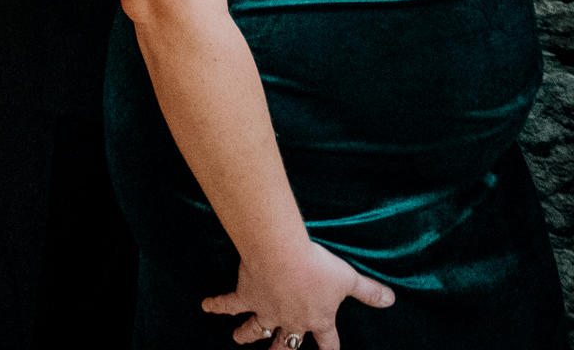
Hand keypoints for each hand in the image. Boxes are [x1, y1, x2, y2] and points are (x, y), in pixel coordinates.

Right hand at [205, 241, 393, 348]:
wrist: (283, 257)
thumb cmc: (317, 267)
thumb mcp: (348, 279)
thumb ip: (368, 291)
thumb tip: (391, 299)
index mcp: (317, 319)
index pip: (327, 344)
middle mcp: (291, 320)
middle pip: (285, 344)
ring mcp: (266, 311)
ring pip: (255, 330)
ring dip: (246, 335)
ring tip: (238, 339)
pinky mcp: (246, 296)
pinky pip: (229, 304)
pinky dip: (216, 305)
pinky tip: (205, 305)